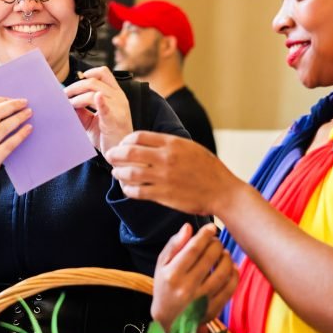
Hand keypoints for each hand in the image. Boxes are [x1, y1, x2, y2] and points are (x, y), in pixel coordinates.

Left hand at [63, 66, 132, 155]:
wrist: (121, 152)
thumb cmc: (108, 136)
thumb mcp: (92, 120)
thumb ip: (81, 110)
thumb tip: (65, 101)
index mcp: (116, 94)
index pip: (104, 73)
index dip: (90, 72)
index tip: (78, 78)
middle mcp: (119, 98)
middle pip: (94, 82)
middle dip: (75, 86)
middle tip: (63, 95)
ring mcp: (118, 108)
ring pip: (94, 92)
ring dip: (77, 97)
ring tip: (68, 105)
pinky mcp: (114, 120)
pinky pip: (104, 107)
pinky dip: (98, 101)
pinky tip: (91, 99)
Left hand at [105, 132, 238, 215]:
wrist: (223, 192)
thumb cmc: (209, 169)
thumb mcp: (190, 147)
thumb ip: (170, 144)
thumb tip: (149, 142)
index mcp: (172, 143)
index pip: (138, 136)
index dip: (125, 140)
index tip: (122, 145)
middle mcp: (165, 158)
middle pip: (129, 152)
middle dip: (114, 154)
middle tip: (109, 157)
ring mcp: (163, 177)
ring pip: (129, 173)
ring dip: (118, 172)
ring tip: (116, 173)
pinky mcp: (163, 195)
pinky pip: (137, 192)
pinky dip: (127, 189)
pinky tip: (127, 188)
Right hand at [151, 223, 238, 330]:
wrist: (169, 321)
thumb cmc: (165, 286)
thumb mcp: (162, 265)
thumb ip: (174, 245)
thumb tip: (188, 227)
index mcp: (172, 275)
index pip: (193, 249)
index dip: (205, 235)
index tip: (211, 228)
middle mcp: (186, 288)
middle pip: (209, 258)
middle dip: (216, 245)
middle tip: (216, 241)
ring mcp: (200, 301)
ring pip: (222, 273)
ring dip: (227, 258)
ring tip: (224, 253)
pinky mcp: (212, 310)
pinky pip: (229, 289)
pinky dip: (234, 275)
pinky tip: (231, 268)